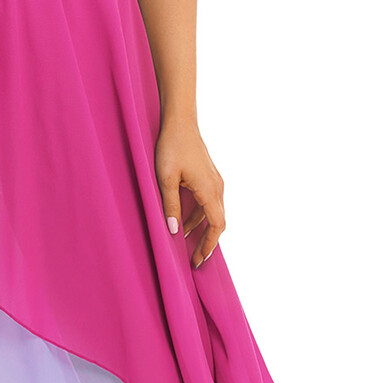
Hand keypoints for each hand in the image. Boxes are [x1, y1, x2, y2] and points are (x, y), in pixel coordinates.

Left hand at [156, 116, 226, 268]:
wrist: (180, 122)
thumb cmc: (171, 148)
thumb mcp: (166, 179)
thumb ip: (171, 206)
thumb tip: (174, 232)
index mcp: (209, 190)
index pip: (216, 226)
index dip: (209, 245)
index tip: (199, 260)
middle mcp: (217, 187)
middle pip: (218, 222)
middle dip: (207, 242)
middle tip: (194, 259)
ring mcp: (214, 181)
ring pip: (212, 212)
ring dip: (200, 229)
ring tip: (185, 243)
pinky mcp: (209, 176)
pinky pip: (208, 202)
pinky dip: (199, 216)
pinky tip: (184, 221)